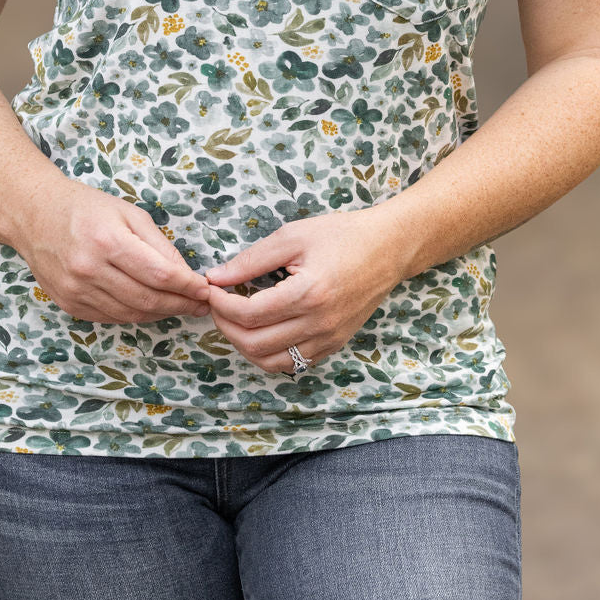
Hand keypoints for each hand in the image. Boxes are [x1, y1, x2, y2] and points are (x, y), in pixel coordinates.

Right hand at [13, 177, 212, 323]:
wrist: (35, 216)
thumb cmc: (86, 208)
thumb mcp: (129, 213)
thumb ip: (159, 245)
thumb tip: (186, 275)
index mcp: (108, 241)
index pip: (159, 274)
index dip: (187, 286)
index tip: (206, 290)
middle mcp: (90, 270)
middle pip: (148, 300)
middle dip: (181, 305)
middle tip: (201, 305)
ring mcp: (76, 291)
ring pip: (131, 314)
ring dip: (162, 314)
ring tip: (181, 307)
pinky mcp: (69, 305)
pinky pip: (112, 317)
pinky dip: (136, 315)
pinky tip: (151, 308)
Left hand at [203, 207, 402, 374]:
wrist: (389, 248)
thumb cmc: (341, 235)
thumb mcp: (293, 236)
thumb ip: (251, 259)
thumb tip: (216, 277)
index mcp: (308, 294)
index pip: (249, 314)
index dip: (221, 305)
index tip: (211, 290)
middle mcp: (319, 324)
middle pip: (255, 344)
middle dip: (225, 326)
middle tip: (217, 305)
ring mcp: (328, 339)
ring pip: (271, 363)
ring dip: (244, 345)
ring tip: (235, 320)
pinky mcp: (334, 344)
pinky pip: (292, 363)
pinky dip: (269, 353)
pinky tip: (261, 330)